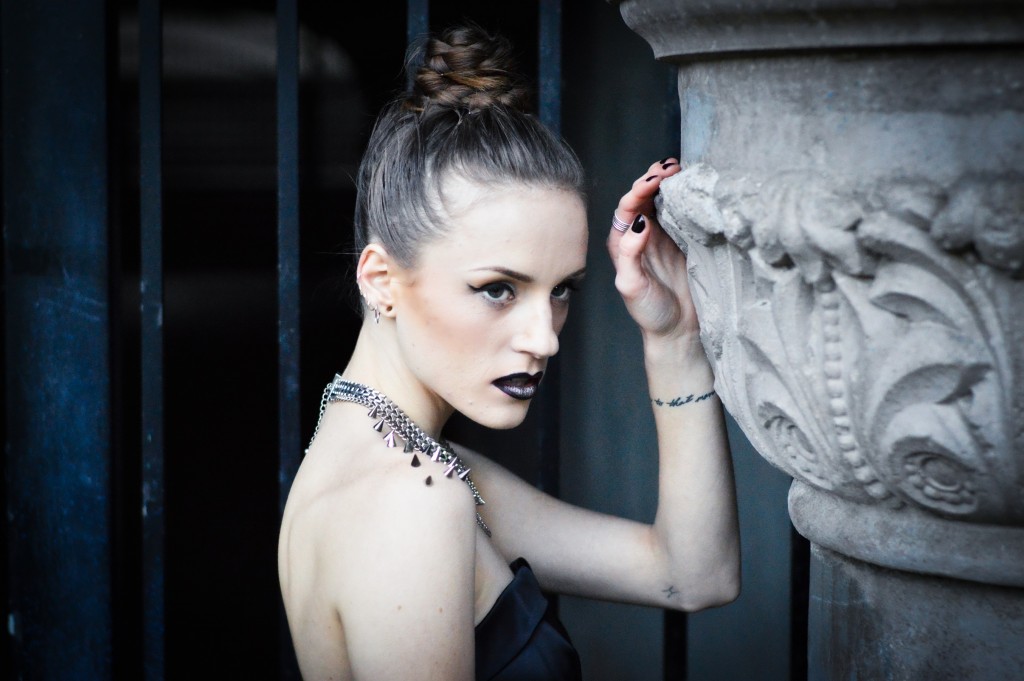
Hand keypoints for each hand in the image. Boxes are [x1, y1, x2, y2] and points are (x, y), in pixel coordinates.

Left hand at [607, 158, 697, 339]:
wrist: (678, 330)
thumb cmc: (650, 312)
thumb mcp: (633, 287)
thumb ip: (631, 255)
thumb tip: (638, 223)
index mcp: (622, 244)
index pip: (626, 209)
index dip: (638, 191)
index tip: (653, 181)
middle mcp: (639, 236)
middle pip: (643, 199)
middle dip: (653, 179)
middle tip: (669, 167)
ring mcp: (662, 236)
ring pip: (661, 201)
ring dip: (668, 183)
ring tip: (678, 167)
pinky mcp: (682, 240)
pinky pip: (681, 212)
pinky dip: (684, 197)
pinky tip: (692, 186)